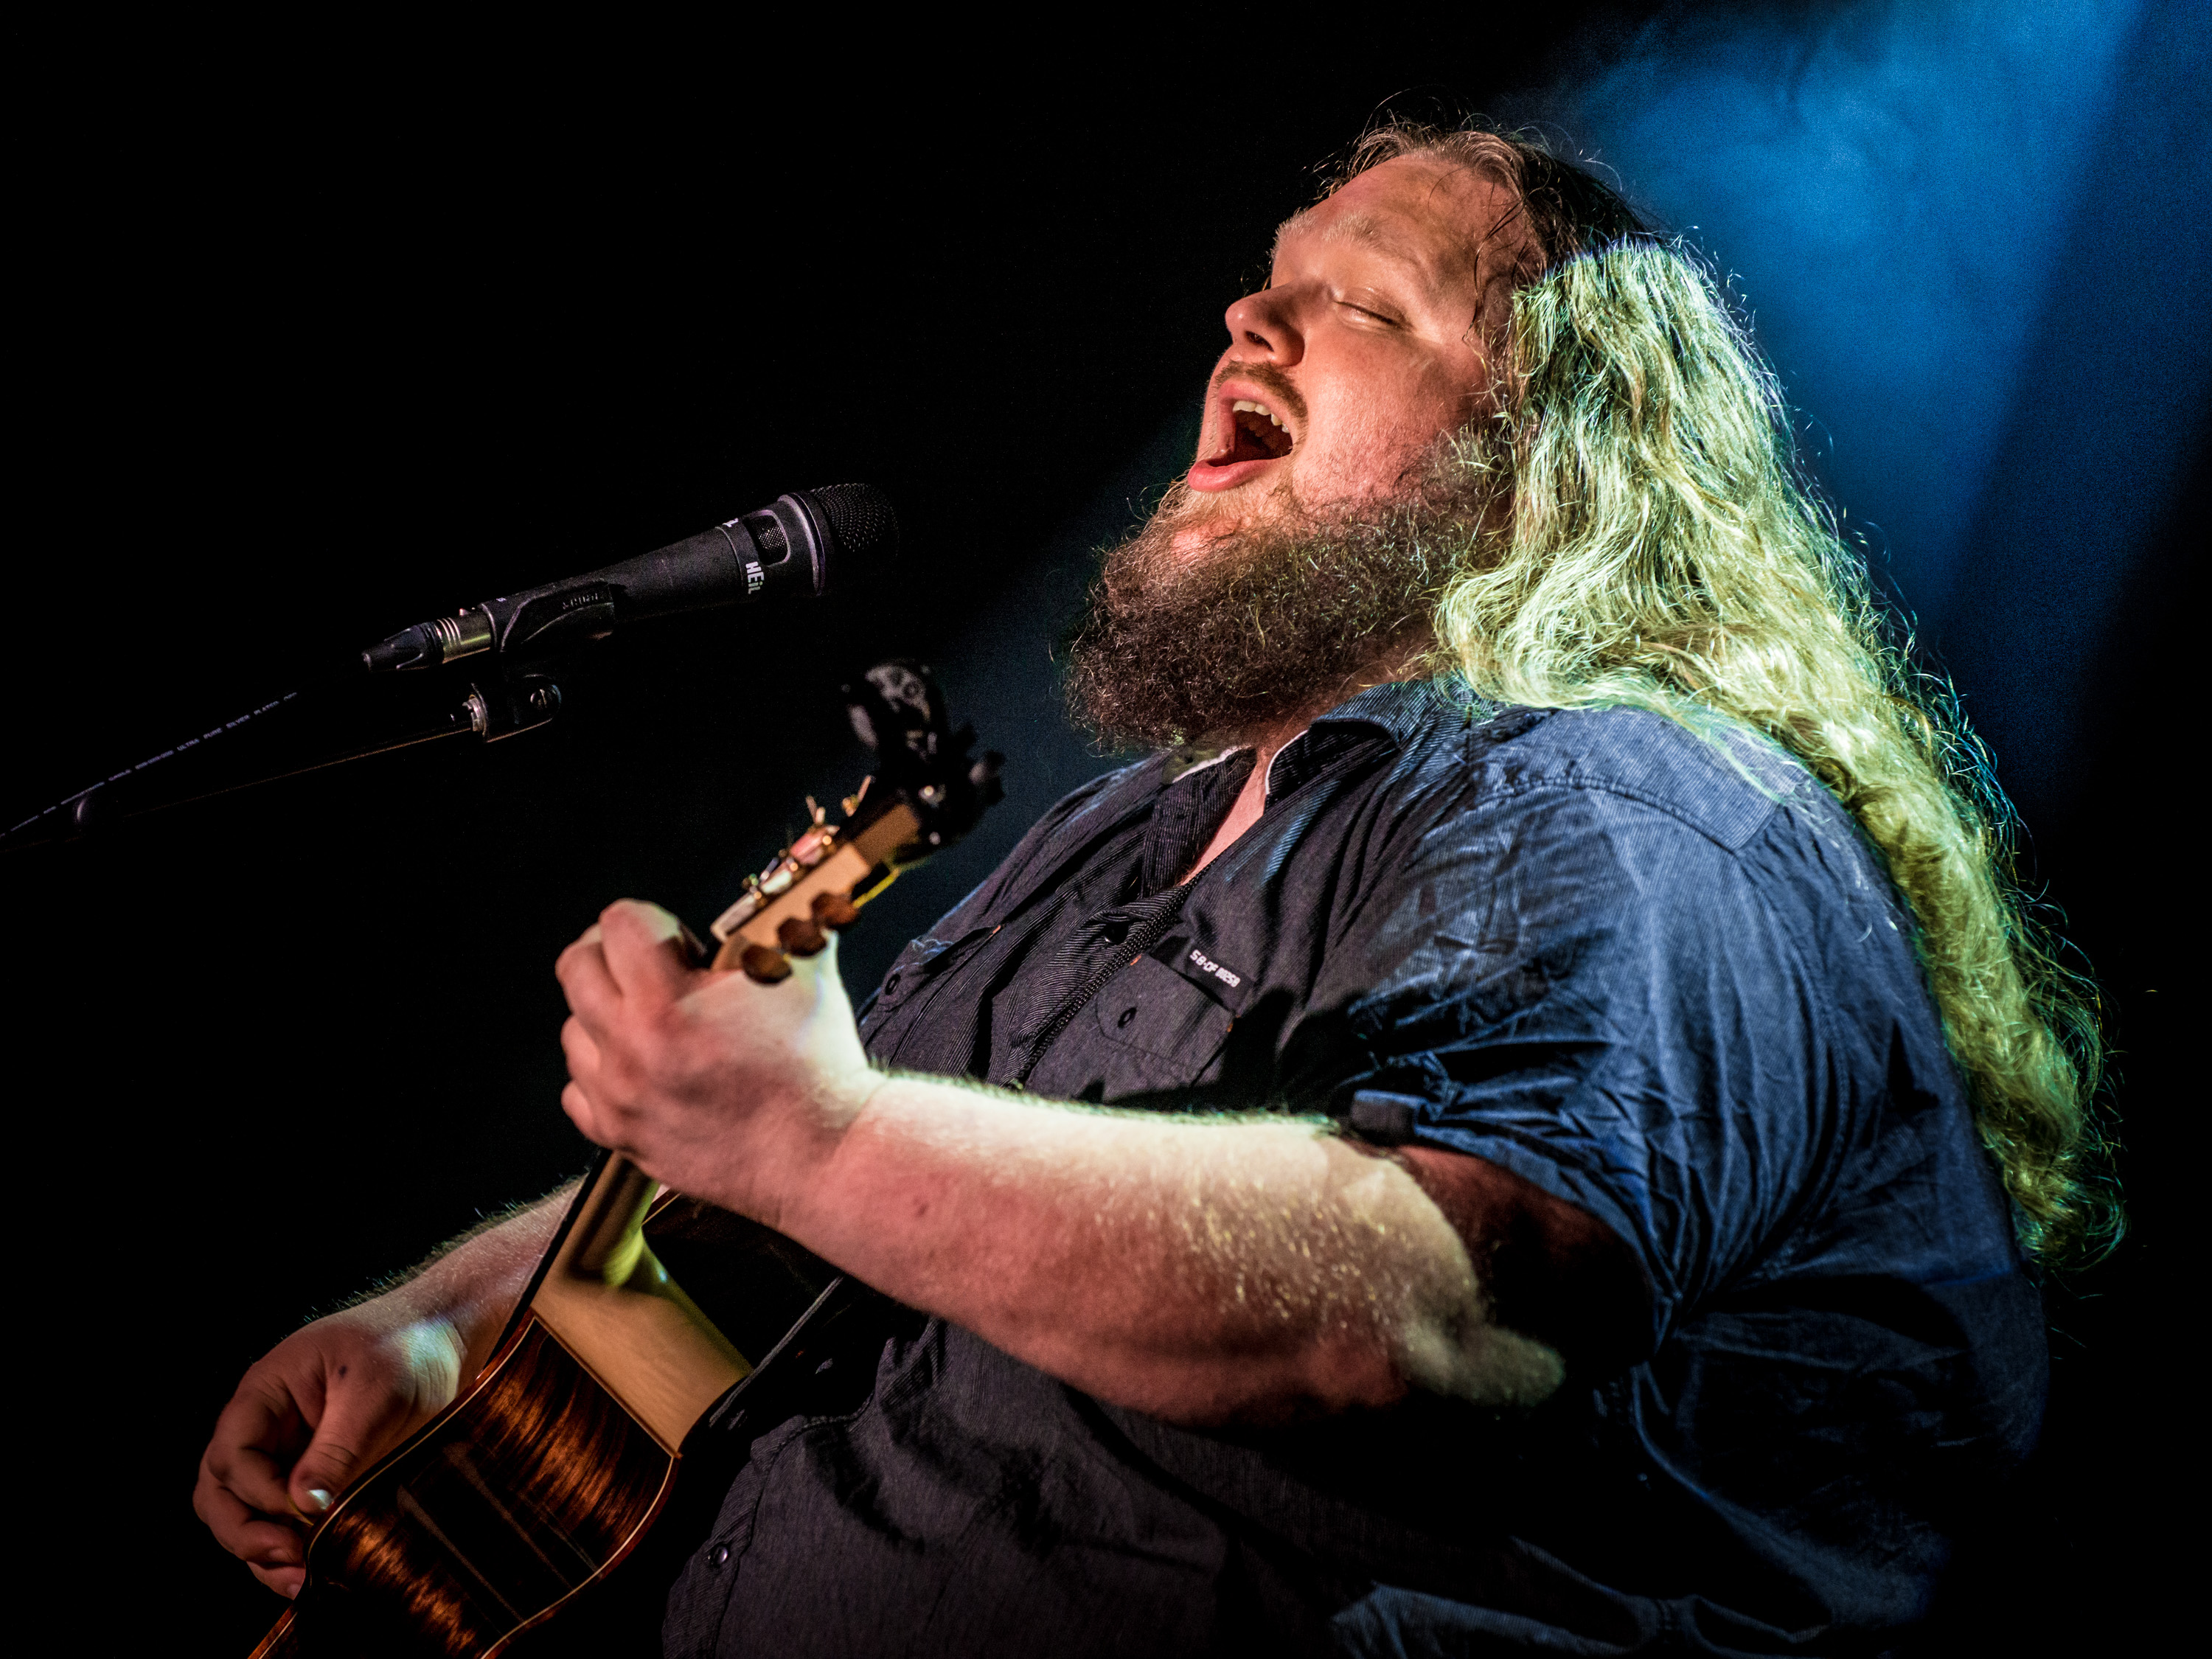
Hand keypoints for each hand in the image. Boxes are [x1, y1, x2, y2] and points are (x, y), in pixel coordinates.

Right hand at [193, 1299, 468, 1597]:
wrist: (448, 1334)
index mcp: (267, 1391)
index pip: (233, 1455)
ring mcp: (285, 1452)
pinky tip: (312, 1571)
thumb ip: (338, 1447)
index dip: (259, 1493)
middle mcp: (265, 1425)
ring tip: (300, 1579)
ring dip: (261, 1551)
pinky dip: (286, 1549)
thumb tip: (302, 1506)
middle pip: (219, 1491)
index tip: (303, 1512)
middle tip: (290, 1557)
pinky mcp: (312, 1476)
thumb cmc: (410, 1346)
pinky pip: (279, 1520)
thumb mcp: (378, 1390)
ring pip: (242, 1513)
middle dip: (245, 1531)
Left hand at [555, 899, 878, 1225]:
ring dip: (607, 1014)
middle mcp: (629, 1052)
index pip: (618, 923)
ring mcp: (618, 1098)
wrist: (823, 1154)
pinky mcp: (621, 1137)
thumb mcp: (804, 975)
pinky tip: (644, 1067)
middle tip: (654, 966)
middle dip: (614, 953)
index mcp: (667, 1006)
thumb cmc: (816, 1070)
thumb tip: (786, 897)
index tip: (683, 942)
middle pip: (576, 966)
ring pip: (573, 1029)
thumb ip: (783, 925)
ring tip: (657, 1021)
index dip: (656, 920)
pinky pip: (577, 1091)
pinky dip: (602, 1073)